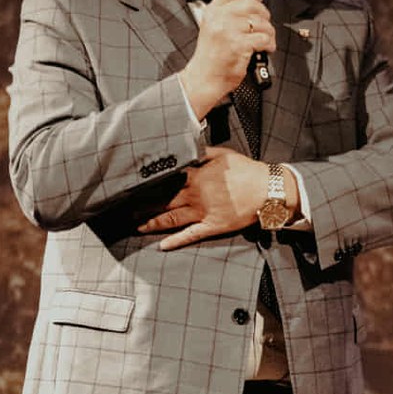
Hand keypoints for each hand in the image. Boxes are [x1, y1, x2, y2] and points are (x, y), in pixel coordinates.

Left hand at [137, 147, 295, 249]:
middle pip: (164, 201)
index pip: (166, 180)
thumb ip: (201, 153)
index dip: (148, 184)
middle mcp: (196, 195)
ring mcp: (203, 212)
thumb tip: (185, 148)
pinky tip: (163, 246)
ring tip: (137, 226)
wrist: (268, 190)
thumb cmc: (247, 171)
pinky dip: (176, 241)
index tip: (132, 186)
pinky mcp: (213, 226)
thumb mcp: (223, 155)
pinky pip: (191, 235)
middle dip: (143, 206)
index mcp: (197, 176)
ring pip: (172, 219)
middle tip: (125, 210)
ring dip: (153, 223)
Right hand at [179, 0, 275, 118]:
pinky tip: (265, 49)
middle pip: (252, 4)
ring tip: (265, 39)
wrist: (204, 79)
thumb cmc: (211, 57)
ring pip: (261, 22)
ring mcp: (229, 31)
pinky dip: (269, 44)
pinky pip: (264, 38)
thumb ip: (227, 14)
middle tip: (264, 24)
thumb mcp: (212, 27)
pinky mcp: (239, 46)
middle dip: (264, 14)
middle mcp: (219, 18)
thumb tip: (252, 4)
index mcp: (212, 11)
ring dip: (269, 32)